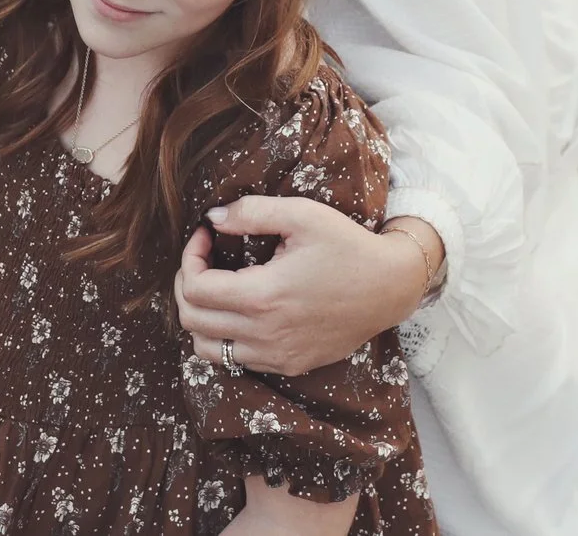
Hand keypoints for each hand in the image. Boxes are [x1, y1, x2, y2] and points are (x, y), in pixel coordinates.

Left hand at [173, 197, 431, 377]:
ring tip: (216, 286)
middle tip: (204, 258)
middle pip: (192, 321)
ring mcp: (277, 356)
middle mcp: (265, 334)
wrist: (390, 288)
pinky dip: (224, 336)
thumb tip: (213, 219)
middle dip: (187, 284)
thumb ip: (252, 212)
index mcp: (264, 296)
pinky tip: (241, 308)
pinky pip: (236, 360)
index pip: (195, 289)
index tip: (206, 236)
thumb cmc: (347, 246)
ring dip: (200, 316)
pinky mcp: (289, 365)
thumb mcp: (302, 215)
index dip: (190, 258)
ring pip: (207, 349)